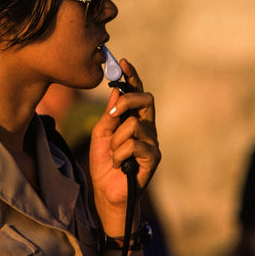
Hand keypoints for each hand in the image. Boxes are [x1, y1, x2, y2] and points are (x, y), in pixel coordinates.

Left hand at [88, 59, 160, 235]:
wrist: (107, 193)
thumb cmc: (104, 164)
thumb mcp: (101, 134)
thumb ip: (109, 114)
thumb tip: (116, 91)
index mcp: (134, 119)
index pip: (137, 92)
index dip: (132, 77)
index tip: (123, 62)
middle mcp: (147, 127)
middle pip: (146, 99)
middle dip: (127, 102)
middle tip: (112, 115)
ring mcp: (152, 142)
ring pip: (134, 124)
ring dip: (116, 139)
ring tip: (113, 154)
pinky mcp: (154, 157)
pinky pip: (134, 144)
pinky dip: (119, 153)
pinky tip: (119, 164)